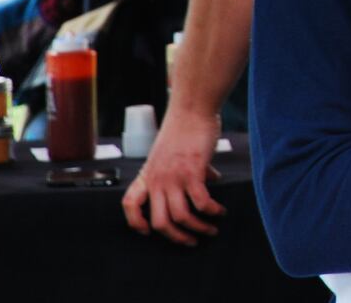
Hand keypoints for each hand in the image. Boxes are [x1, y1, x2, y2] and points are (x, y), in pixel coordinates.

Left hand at [122, 105, 226, 244]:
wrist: (192, 108)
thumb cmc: (185, 126)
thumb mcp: (174, 152)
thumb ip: (187, 170)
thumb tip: (212, 180)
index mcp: (148, 174)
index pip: (130, 204)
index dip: (136, 222)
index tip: (148, 231)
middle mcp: (157, 180)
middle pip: (160, 222)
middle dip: (177, 237)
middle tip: (191, 241)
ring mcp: (173, 178)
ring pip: (181, 217)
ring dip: (198, 228)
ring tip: (211, 229)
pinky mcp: (192, 172)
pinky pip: (201, 202)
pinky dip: (212, 211)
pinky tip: (220, 211)